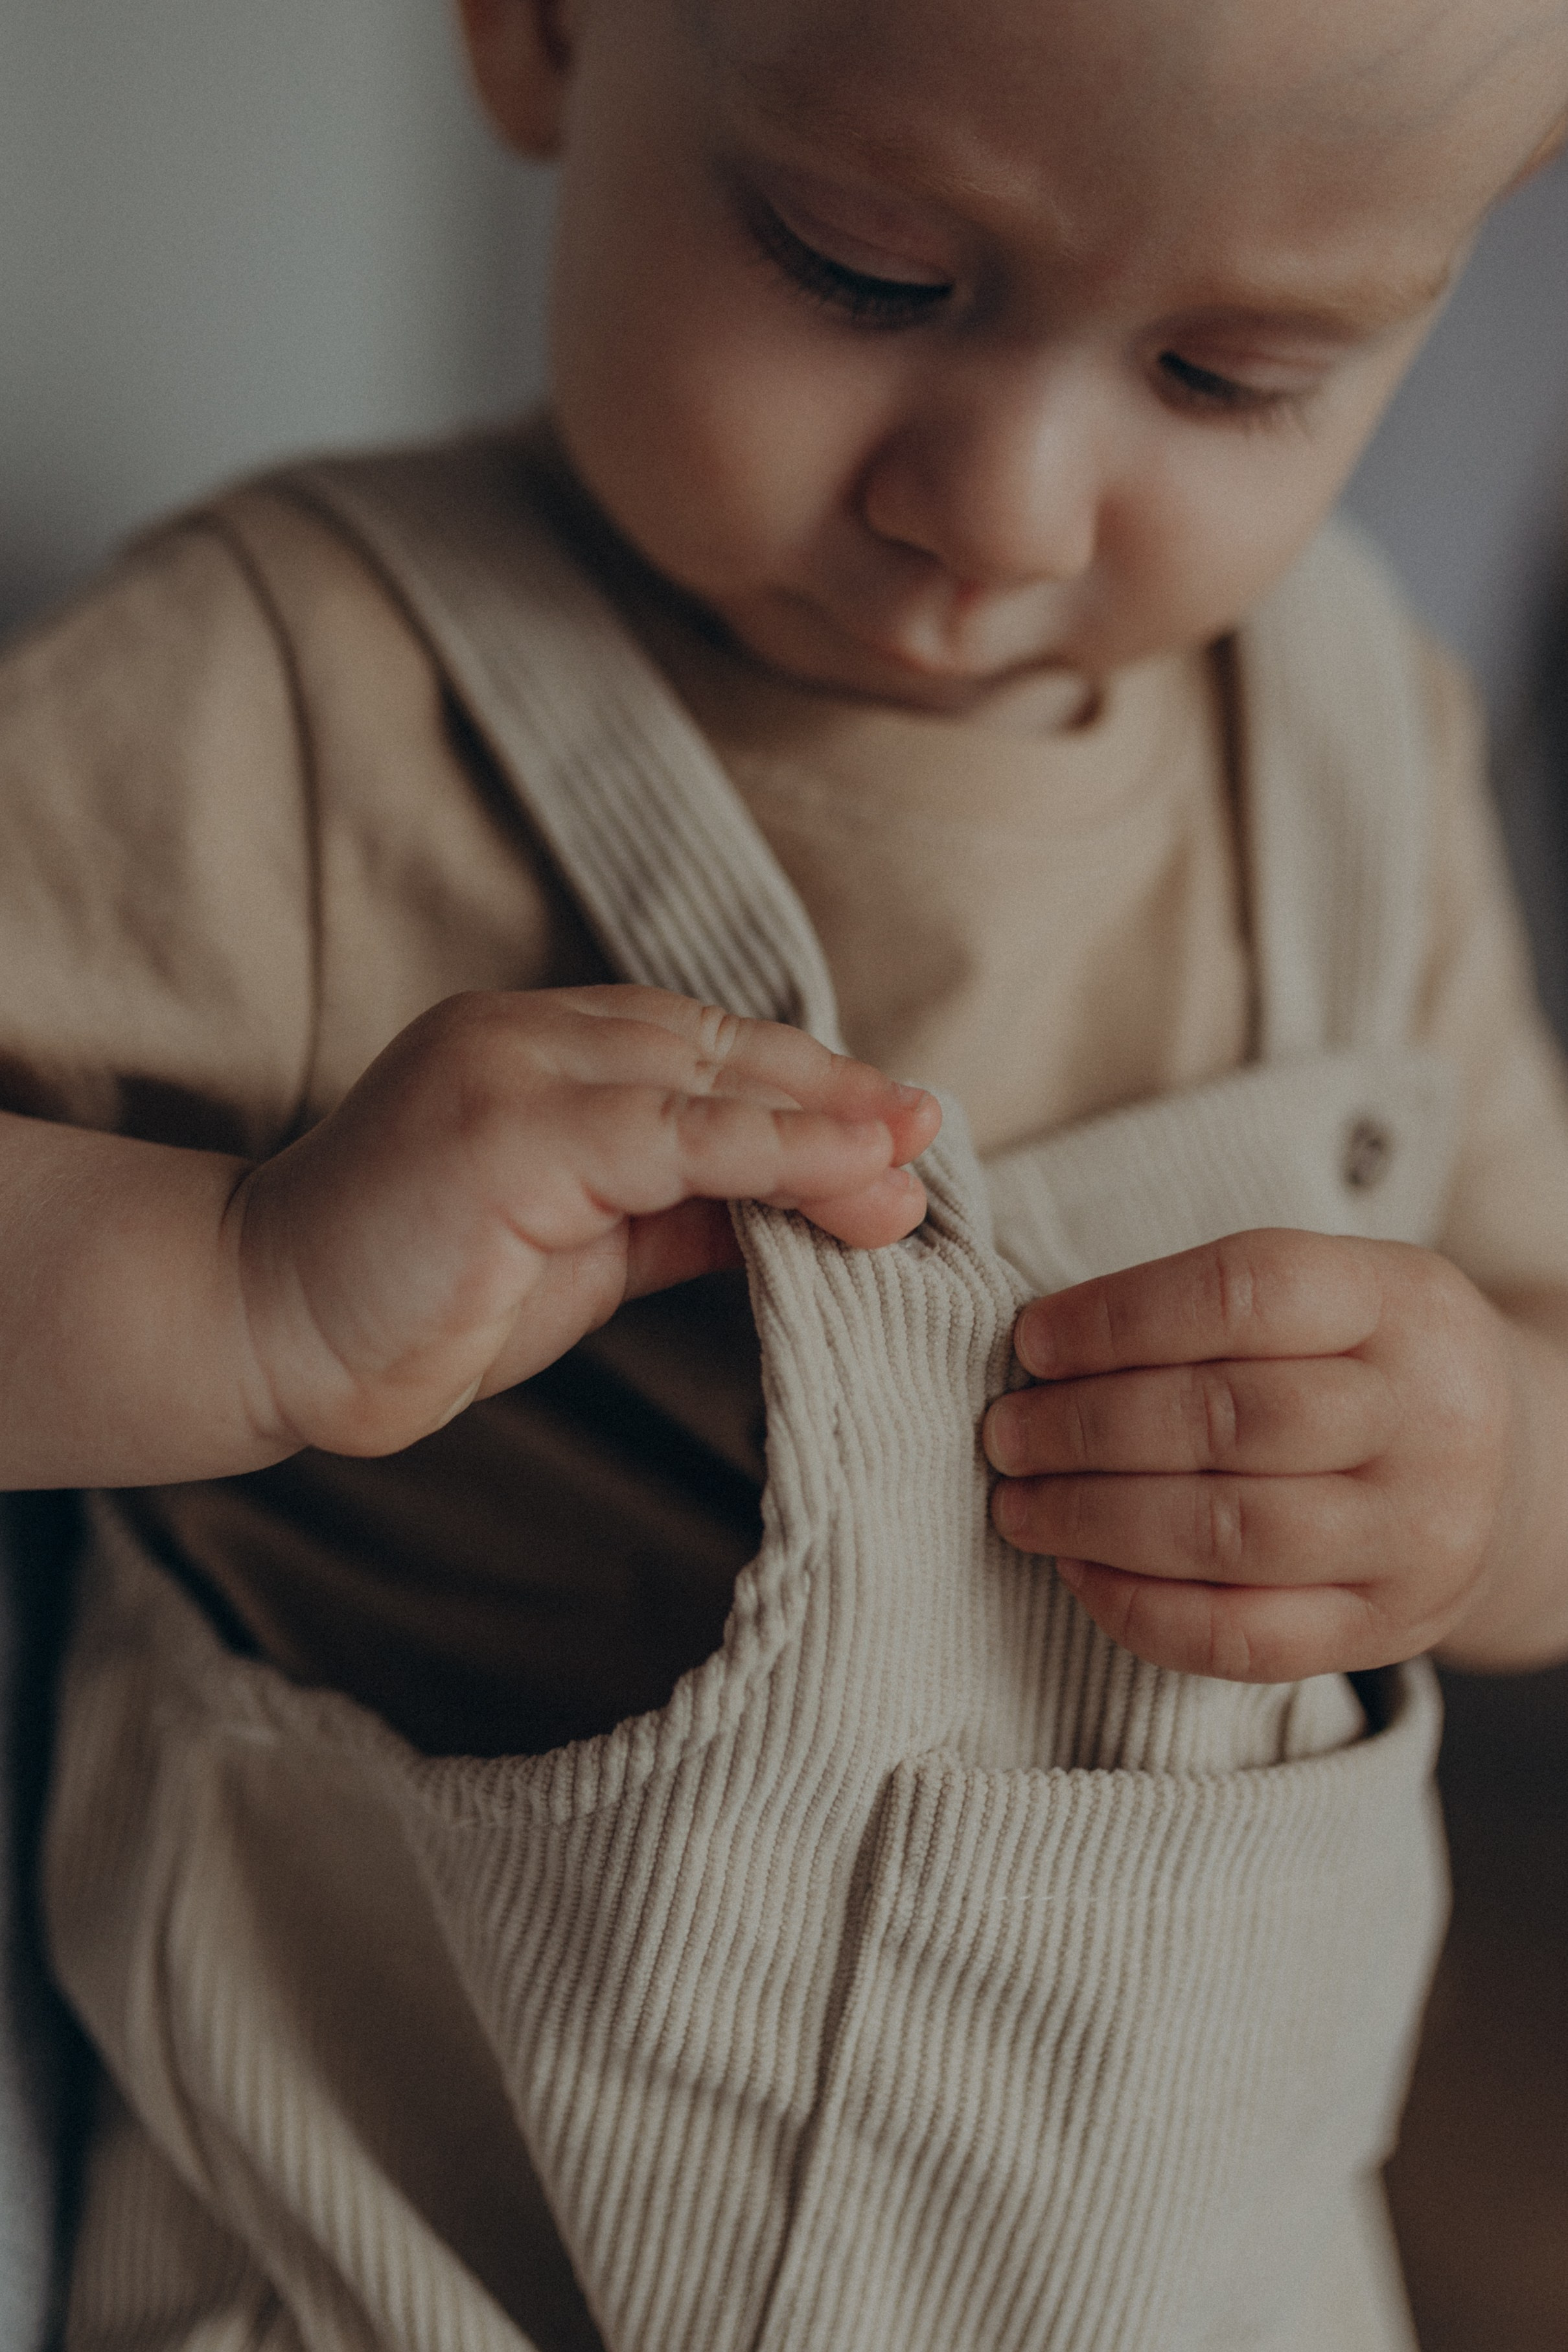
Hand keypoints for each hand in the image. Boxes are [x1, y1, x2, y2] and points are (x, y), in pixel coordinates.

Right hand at [232, 986, 939, 1459]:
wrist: (265, 1327)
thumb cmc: (421, 1294)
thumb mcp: (585, 1245)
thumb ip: (684, 1210)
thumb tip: (803, 1206)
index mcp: (541, 1046)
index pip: (704, 1048)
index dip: (808, 1085)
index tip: (898, 1124)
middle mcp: (527, 1034)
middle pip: (721, 1050)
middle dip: (837, 1098)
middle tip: (931, 1138)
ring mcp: (511, 1072)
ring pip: (709, 1081)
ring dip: (826, 1124)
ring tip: (913, 1167)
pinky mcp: (505, 1133)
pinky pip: (675, 1136)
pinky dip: (775, 1151)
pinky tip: (852, 1172)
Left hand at [982, 1229, 1521, 1680]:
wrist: (1515, 1471)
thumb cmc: (1371, 1366)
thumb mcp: (1336, 1293)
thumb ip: (1214, 1309)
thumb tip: (1044, 1349)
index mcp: (1402, 1302)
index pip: (1245, 1293)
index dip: (1118, 1317)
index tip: (1032, 1340)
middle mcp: (1428, 1417)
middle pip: (1227, 1418)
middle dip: (1085, 1428)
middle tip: (1004, 1432)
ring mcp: (1417, 1534)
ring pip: (1228, 1533)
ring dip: (1094, 1520)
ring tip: (1021, 1503)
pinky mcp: (1389, 1628)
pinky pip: (1244, 1637)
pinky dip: (1141, 1610)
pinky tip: (1080, 1574)